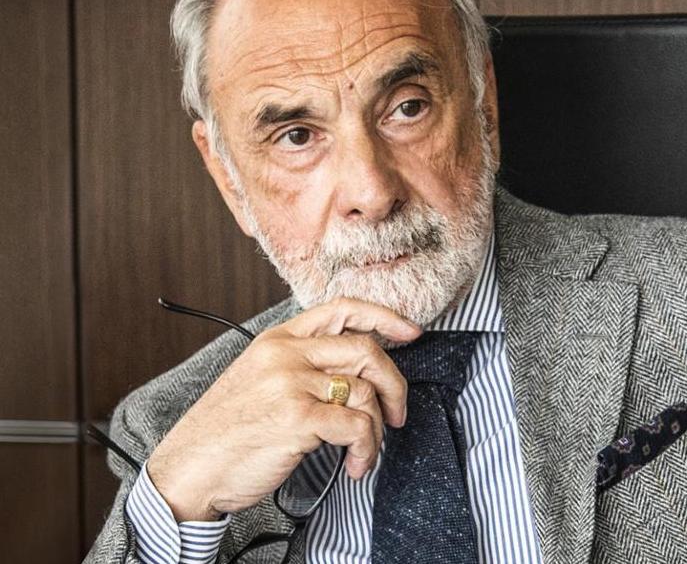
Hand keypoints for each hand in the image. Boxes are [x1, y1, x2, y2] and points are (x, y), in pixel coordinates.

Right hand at [146, 298, 420, 520]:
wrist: (189, 466)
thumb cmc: (228, 428)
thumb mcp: (260, 377)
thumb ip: (301, 363)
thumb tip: (356, 370)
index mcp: (278, 338)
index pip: (342, 309)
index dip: (383, 317)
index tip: (409, 331)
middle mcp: (286, 353)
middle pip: (365, 350)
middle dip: (394, 384)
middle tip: (396, 412)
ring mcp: (291, 383)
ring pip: (365, 392)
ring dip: (376, 430)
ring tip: (364, 451)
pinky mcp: (297, 418)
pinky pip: (356, 425)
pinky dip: (366, 449)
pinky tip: (355, 465)